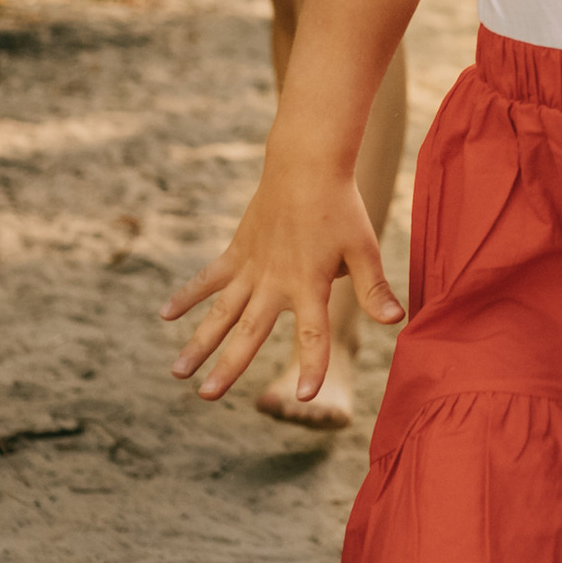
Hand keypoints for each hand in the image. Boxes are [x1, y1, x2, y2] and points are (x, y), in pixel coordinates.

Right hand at [159, 159, 405, 404]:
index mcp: (309, 284)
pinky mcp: (238, 251)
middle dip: (229, 366)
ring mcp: (251, 267)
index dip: (313, 365)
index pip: (314, 334)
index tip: (305, 397)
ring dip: (198, 342)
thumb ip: (374, 288)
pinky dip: (187, 295)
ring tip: (177, 373)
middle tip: (207, 396)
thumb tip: (397, 320)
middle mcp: (275, 281)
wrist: (307, 165)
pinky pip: (209, 278)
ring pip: (221, 312)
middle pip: (249, 331)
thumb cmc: (341, 208)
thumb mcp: (364, 248)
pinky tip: (165, 315)